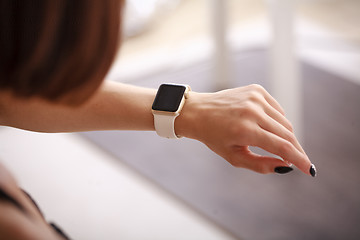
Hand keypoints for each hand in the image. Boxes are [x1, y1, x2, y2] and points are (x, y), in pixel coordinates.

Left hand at [176, 84, 313, 175]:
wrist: (198, 112)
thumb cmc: (213, 137)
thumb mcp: (234, 157)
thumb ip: (260, 164)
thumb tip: (285, 166)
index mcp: (245, 130)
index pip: (282, 147)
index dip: (299, 160)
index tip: (310, 170)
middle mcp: (252, 111)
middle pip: (287, 134)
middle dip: (295, 150)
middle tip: (298, 161)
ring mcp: (255, 97)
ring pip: (285, 122)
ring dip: (285, 135)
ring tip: (271, 142)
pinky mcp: (257, 90)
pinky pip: (277, 109)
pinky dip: (277, 121)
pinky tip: (264, 125)